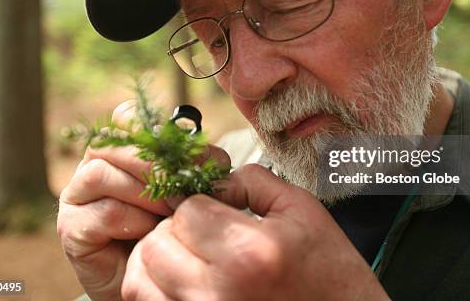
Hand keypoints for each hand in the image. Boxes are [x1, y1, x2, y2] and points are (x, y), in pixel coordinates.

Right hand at [57, 101, 229, 299]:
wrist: (156, 276)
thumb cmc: (172, 226)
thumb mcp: (189, 188)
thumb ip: (194, 166)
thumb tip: (210, 155)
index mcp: (121, 148)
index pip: (125, 117)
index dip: (153, 128)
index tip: (188, 152)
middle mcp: (93, 165)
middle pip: (113, 143)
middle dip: (155, 163)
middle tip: (184, 187)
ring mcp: (77, 195)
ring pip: (100, 173)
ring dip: (144, 192)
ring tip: (170, 211)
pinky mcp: (71, 228)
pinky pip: (102, 212)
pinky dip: (132, 220)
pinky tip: (149, 232)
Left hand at [121, 164, 388, 300]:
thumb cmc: (329, 274)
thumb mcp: (303, 212)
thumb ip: (254, 181)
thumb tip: (214, 181)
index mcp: (249, 252)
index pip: (187, 211)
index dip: (199, 204)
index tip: (216, 212)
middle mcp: (218, 292)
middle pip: (157, 244)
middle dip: (174, 231)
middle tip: (200, 234)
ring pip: (140, 281)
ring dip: (157, 261)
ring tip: (185, 257)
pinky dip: (155, 290)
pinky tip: (181, 281)